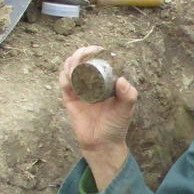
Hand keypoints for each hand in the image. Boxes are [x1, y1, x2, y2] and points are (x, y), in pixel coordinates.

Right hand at [59, 45, 137, 188]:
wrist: (102, 144)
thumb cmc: (116, 126)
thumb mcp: (126, 109)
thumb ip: (128, 95)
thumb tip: (121, 80)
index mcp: (105, 81)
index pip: (98, 61)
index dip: (95, 51)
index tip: (97, 49)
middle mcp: (91, 83)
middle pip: (81, 61)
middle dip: (80, 54)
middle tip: (83, 54)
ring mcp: (79, 90)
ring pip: (70, 69)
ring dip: (71, 62)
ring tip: (75, 63)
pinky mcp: (69, 99)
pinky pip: (64, 84)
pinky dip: (64, 76)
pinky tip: (69, 73)